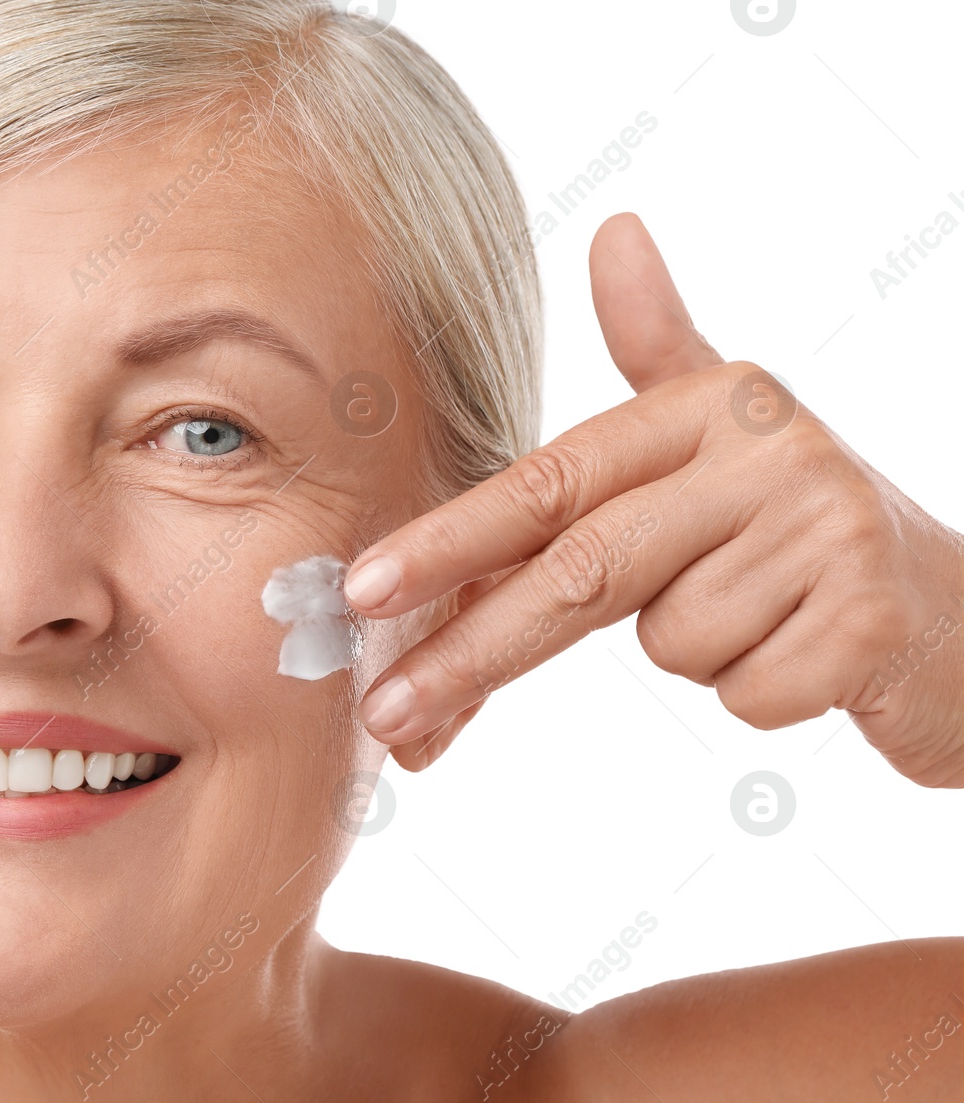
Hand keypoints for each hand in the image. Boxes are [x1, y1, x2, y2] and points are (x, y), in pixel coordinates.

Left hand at [345, 213, 963, 787]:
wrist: (962, 607)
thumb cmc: (804, 528)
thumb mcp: (730, 435)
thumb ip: (657, 348)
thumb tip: (616, 228)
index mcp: (711, 406)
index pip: (551, 480)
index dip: (451, 537)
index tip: (361, 590)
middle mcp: (770, 450)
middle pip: (581, 570)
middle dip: (473, 650)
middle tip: (386, 713)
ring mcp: (829, 530)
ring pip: (671, 643)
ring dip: (699, 652)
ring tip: (768, 616)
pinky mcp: (873, 619)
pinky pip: (745, 693)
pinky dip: (760, 695)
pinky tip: (814, 656)